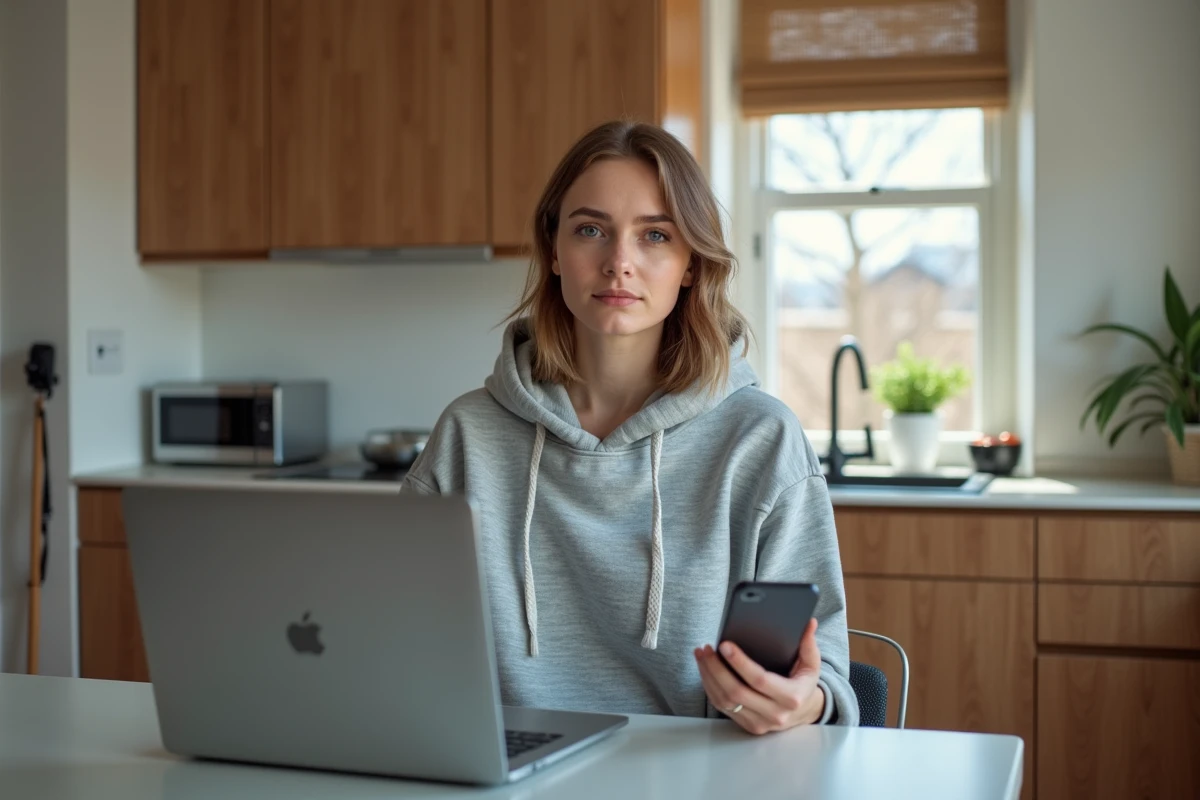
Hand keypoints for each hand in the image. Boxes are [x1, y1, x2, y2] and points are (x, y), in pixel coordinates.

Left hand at [693, 618, 824, 734]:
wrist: (804, 712)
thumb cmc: (804, 684)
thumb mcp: (812, 665)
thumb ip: (809, 644)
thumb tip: (809, 623)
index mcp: (792, 698)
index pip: (760, 680)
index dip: (740, 662)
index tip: (725, 645)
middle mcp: (775, 714)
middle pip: (736, 692)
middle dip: (717, 668)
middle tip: (706, 648)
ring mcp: (759, 723)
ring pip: (725, 700)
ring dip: (709, 676)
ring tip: (702, 655)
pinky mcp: (747, 726)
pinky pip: (722, 707)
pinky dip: (710, 687)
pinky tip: (705, 669)